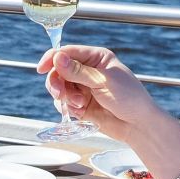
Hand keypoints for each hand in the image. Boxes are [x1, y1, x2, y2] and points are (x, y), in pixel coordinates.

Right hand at [37, 45, 167, 140]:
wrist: (138, 126)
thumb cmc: (129, 98)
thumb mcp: (103, 82)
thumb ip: (78, 71)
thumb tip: (57, 57)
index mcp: (96, 58)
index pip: (67, 52)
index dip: (52, 59)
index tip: (41, 68)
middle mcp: (87, 70)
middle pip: (58, 71)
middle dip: (57, 82)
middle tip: (60, 94)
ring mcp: (83, 88)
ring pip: (59, 87)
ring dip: (65, 97)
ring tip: (80, 105)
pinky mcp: (80, 104)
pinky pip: (63, 103)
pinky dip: (68, 108)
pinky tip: (81, 112)